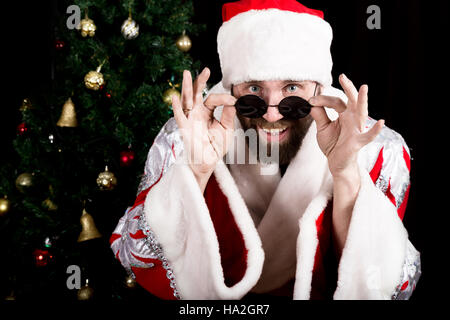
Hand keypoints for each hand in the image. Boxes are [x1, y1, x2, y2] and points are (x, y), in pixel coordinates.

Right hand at [171, 68, 235, 188]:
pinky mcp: (185, 128)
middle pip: (197, 93)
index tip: (233, 101)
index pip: (213, 99)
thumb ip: (228, 115)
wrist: (208, 162)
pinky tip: (175, 97)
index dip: (223, 98)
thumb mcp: (226, 129)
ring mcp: (190, 119)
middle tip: (206, 70)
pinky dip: (176, 107)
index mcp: (207, 112)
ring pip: (187, 100)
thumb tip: (233, 101)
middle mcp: (197, 113)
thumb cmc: (216, 146)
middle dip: (200, 81)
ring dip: (186, 87)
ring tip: (186, 73)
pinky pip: (179, 116)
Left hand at [309, 74, 383, 178]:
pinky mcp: (358, 141)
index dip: (322, 99)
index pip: (335, 101)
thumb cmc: (333, 144)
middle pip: (352, 100)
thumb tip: (312, 103)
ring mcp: (356, 129)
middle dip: (348, 88)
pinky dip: (374, 130)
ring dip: (362, 100)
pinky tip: (381, 123)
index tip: (311, 101)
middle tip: (343, 77)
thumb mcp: (323, 128)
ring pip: (361, 112)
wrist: (336, 163)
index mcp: (343, 114)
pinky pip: (368, 135)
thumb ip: (319, 115)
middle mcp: (352, 118)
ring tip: (364, 88)